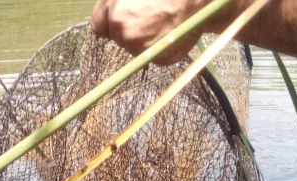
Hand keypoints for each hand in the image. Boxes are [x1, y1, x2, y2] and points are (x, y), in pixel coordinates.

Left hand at [90, 0, 213, 64]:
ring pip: (135, 47)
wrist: (197, 0)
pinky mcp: (161, 59)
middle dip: (128, 28)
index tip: (121, 16)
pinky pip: (154, 54)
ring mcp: (144, 50)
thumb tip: (101, 22)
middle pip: (118, 37)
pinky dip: (160, 46)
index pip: (99, 27)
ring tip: (162, 21)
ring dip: (145, 38)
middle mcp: (126, 35)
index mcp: (116, 16)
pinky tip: (170, 30)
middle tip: (149, 14)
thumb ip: (111, 3)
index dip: (110, 21)